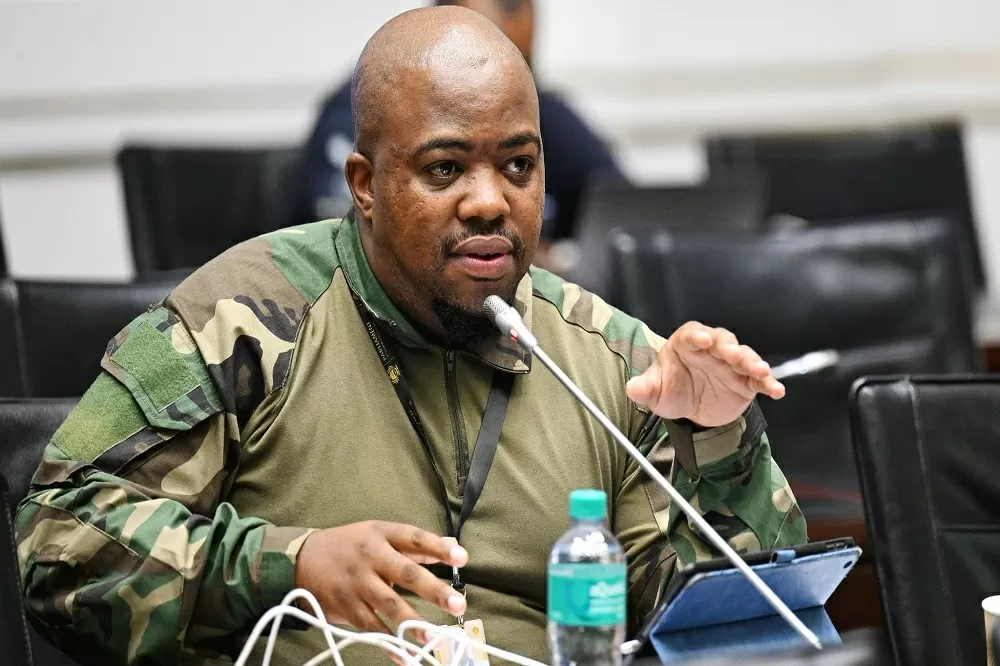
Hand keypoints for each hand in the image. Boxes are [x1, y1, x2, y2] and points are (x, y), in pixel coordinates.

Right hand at [294, 521, 467, 637]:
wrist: (300, 558)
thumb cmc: (349, 545)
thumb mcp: (379, 534)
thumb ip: (416, 545)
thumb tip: (453, 547)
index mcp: (382, 535)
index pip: (415, 538)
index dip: (438, 548)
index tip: (462, 558)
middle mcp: (371, 557)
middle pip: (406, 573)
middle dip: (433, 590)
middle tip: (458, 604)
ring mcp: (357, 583)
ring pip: (388, 604)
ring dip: (413, 623)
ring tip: (434, 639)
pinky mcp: (346, 606)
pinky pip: (370, 627)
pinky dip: (388, 644)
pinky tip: (405, 656)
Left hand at [626, 322, 784, 426]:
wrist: (691, 410)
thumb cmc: (672, 390)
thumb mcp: (655, 392)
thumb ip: (644, 389)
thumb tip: (632, 388)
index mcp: (686, 344)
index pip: (691, 334)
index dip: (696, 335)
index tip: (701, 339)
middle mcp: (712, 349)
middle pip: (723, 341)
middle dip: (729, 346)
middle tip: (732, 354)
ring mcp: (731, 364)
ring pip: (745, 356)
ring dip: (752, 361)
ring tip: (758, 370)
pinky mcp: (746, 382)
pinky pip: (759, 380)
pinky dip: (769, 383)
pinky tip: (776, 390)